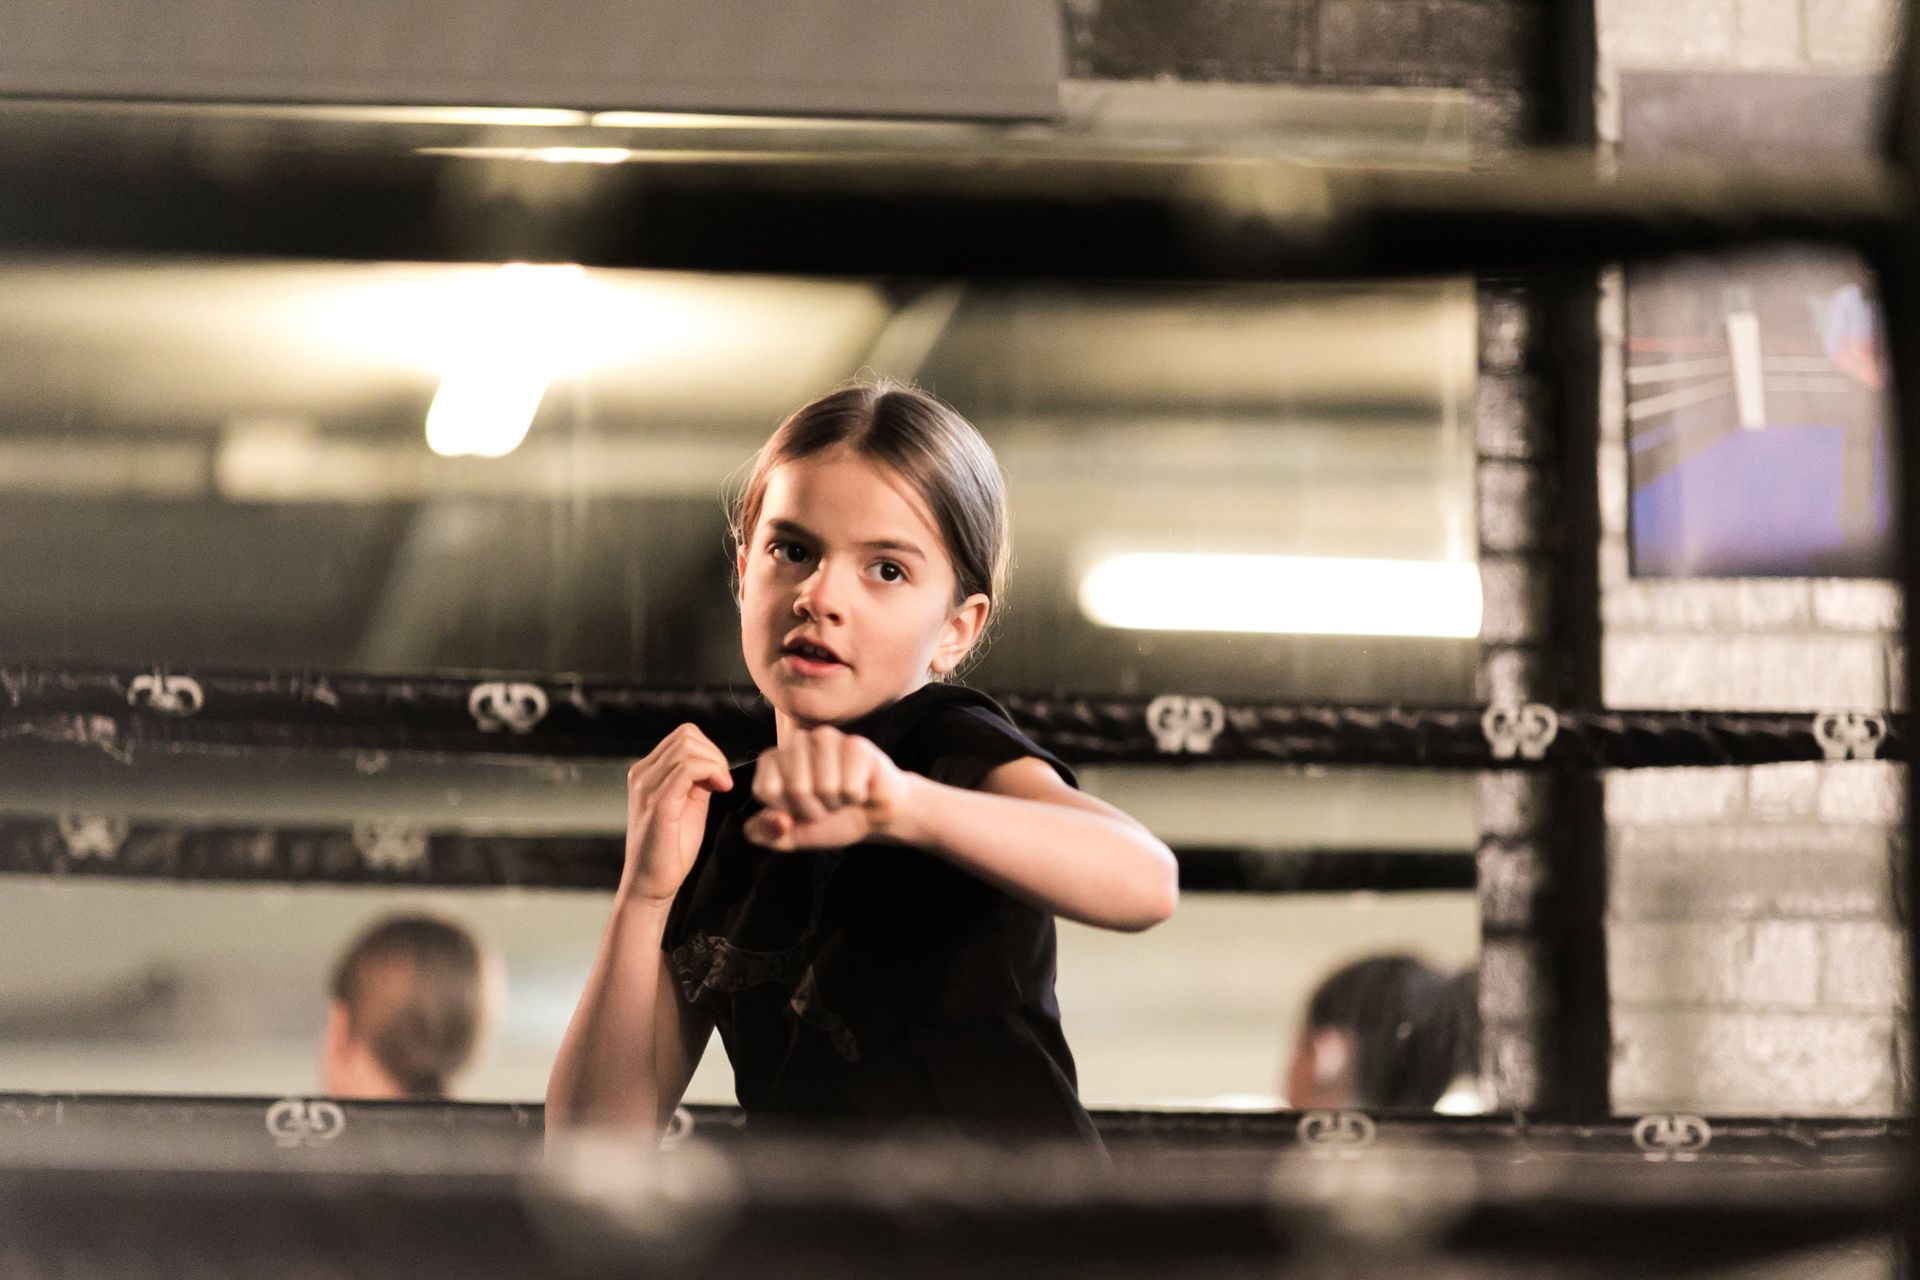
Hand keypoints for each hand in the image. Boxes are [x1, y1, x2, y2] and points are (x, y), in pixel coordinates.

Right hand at [621, 723, 733, 902]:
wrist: (651, 885)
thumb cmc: (671, 848)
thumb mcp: (688, 804)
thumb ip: (697, 780)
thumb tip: (713, 762)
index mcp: (647, 772)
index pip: (683, 736)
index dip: (709, 750)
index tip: (720, 778)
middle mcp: (642, 775)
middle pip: (686, 735)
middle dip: (715, 754)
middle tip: (723, 782)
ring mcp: (646, 788)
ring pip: (687, 748)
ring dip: (715, 763)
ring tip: (722, 787)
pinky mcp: (657, 804)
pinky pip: (687, 769)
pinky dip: (711, 772)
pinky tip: (720, 789)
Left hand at [743, 726, 911, 850]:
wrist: (872, 817)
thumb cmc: (828, 819)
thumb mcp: (788, 836)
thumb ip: (764, 833)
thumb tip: (780, 821)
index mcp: (772, 759)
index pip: (766, 790)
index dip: (785, 810)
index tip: (799, 809)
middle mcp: (796, 741)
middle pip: (796, 787)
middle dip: (813, 809)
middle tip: (824, 804)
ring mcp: (827, 738)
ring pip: (825, 786)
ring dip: (835, 803)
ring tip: (841, 796)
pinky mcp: (856, 745)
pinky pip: (850, 786)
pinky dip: (855, 797)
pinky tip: (859, 788)